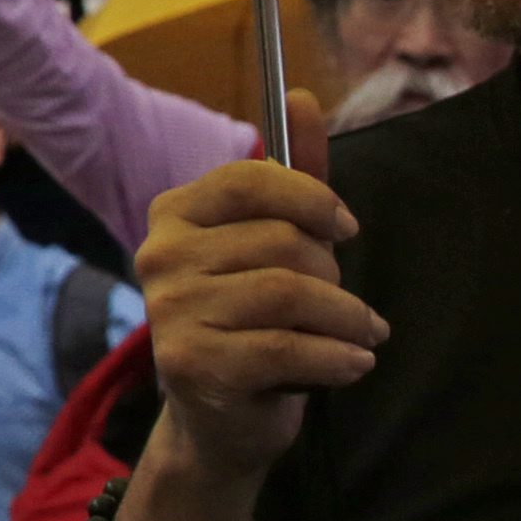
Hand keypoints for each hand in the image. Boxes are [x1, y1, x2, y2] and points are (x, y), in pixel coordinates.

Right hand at [134, 95, 376, 488]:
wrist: (219, 423)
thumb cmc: (251, 324)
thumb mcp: (274, 247)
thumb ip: (293, 179)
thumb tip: (303, 97)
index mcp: (173, 216)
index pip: (251, 179)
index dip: (312, 200)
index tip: (344, 229)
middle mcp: (159, 257)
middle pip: (282, 241)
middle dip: (333, 275)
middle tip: (344, 306)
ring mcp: (171, 312)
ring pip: (291, 293)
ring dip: (347, 319)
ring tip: (361, 337)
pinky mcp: (193, 364)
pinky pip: (288, 347)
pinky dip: (337, 357)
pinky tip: (353, 364)